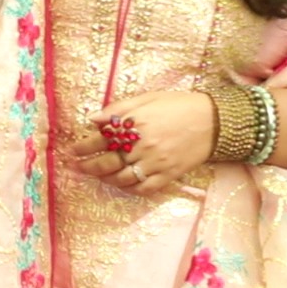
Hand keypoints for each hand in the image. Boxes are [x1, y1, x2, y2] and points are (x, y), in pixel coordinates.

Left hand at [70, 90, 215, 196]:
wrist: (214, 121)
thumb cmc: (179, 105)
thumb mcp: (148, 98)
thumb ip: (119, 108)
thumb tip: (92, 118)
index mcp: (136, 124)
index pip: (101, 139)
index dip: (83, 147)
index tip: (72, 151)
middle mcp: (143, 145)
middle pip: (107, 162)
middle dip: (88, 166)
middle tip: (77, 167)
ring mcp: (156, 163)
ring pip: (122, 178)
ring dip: (105, 179)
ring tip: (97, 175)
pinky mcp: (168, 175)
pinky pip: (143, 188)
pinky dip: (128, 189)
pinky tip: (121, 183)